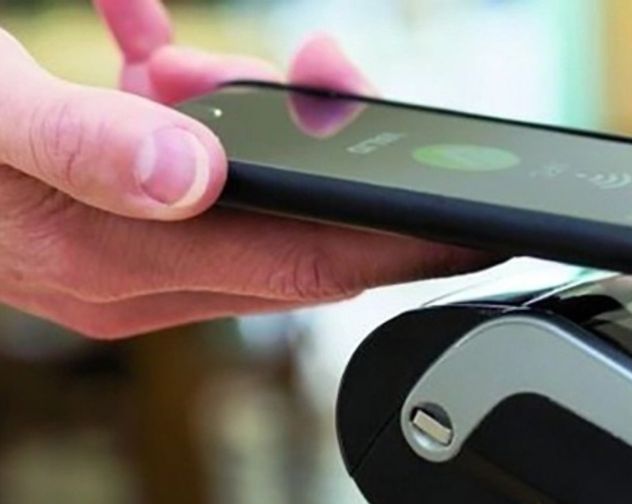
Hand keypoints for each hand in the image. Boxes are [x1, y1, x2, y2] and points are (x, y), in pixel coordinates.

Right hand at [0, 0, 486, 338]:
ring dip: (243, 109)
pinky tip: (140, 31)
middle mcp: (119, 265)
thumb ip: (77, 144)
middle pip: (285, 228)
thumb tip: (193, 177)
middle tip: (327, 75)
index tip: (476, 224)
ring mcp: (107, 231)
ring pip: (235, 185)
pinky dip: (175, 85)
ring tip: (185, 51)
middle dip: (326, 153)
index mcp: (104, 261)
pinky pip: (171, 151)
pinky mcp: (88, 189)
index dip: (397, 247)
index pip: (297, 265)